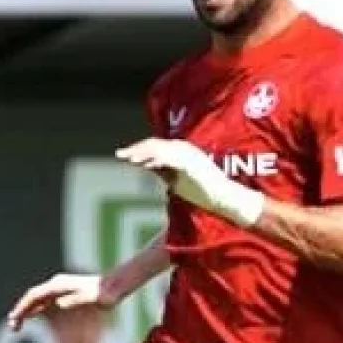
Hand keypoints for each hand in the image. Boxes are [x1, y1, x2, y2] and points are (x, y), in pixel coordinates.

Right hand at [7, 273, 118, 329]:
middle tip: (12, 327)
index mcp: (59, 285)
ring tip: (15, 326)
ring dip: (26, 311)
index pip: (34, 296)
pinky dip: (35, 310)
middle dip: (20, 311)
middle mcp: (56, 285)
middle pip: (32, 297)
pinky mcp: (64, 294)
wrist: (115, 286)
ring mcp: (60, 289)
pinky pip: (45, 302)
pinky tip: (31, 317)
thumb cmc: (105, 294)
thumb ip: (76, 300)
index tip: (13, 318)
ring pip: (37, 300)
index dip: (22, 307)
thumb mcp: (92, 299)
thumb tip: (59, 304)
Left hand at [115, 138, 264, 226]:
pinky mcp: (192, 165)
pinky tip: (146, 165)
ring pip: (160, 150)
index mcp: (180, 150)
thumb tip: (146, 165)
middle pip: (154, 144)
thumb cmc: (201, 189)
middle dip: (135, 149)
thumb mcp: (176, 178)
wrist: (222, 198)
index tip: (122, 155)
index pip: (154, 145)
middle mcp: (184, 149)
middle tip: (120, 155)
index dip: (137, 149)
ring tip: (129, 159)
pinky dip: (157, 161)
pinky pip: (171, 160)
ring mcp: (189, 155)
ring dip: (143, 154)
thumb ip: (163, 170)